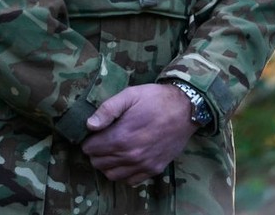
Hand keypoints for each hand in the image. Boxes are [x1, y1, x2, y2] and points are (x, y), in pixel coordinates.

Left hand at [81, 83, 196, 185]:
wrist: (185, 109)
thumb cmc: (155, 98)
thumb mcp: (130, 95)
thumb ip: (108, 109)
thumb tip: (89, 125)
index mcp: (121, 136)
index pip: (92, 149)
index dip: (88, 140)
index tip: (92, 134)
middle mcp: (131, 155)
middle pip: (99, 163)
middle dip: (95, 152)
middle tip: (100, 140)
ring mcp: (143, 165)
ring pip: (112, 175)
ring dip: (107, 164)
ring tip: (111, 150)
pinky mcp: (154, 169)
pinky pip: (130, 181)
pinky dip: (123, 173)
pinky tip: (125, 160)